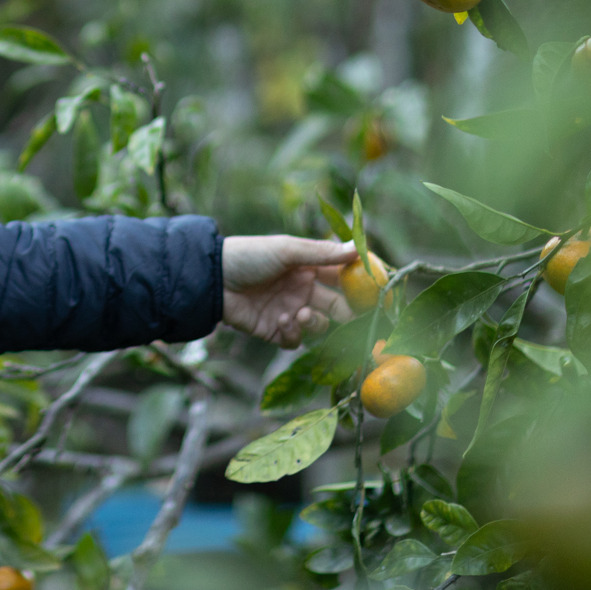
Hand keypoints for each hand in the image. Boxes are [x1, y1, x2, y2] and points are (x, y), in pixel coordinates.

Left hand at [222, 236, 358, 347]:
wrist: (213, 279)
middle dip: (348, 314)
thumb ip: (323, 253)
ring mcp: (290, 311)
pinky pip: (296, 340)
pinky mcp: (275, 331)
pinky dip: (293, 333)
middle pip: (337, 306)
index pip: (342, 278)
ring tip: (300, 314)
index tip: (377, 295)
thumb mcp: (287, 250)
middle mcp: (303, 290)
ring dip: (315, 322)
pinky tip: (281, 321)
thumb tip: (358, 248)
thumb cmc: (249, 256)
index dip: (360, 286)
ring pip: (320, 325)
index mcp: (308, 267)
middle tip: (358, 320)